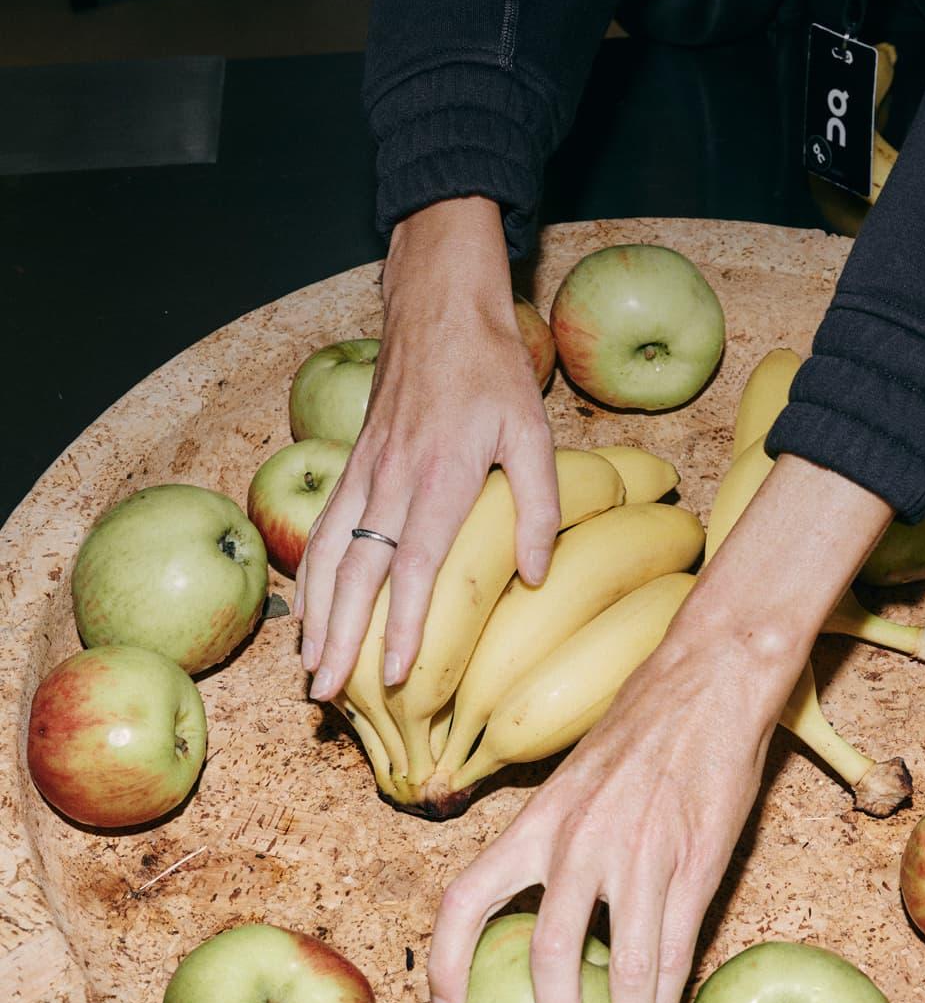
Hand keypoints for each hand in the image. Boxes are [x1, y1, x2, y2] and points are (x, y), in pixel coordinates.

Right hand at [296, 198, 559, 700]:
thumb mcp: (534, 430)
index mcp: (438, 476)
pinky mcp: (354, 464)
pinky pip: (325, 529)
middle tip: (322, 694)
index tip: (393, 675)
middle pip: (355, 573)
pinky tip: (309, 608)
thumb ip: (540, 505)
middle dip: (337, 639)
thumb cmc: (492, 371)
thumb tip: (538, 575)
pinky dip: (313, 576)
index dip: (400, 625)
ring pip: (328, 554)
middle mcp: (391, 479)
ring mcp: (364, 472)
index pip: (412, 566)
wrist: (439, 308)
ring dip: (314, 615)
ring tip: (306, 667)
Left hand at [428, 455, 895, 1002]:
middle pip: (546, 955)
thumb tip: (544, 908)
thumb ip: (557, 843)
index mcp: (536, 820)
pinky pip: (674, 954)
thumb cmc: (642, 730)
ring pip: (621, 968)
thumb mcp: (575, 781)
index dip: (444, 965)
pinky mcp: (692, 864)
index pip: (465, 898)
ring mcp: (637, 855)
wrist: (709, 681)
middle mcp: (575, 841)